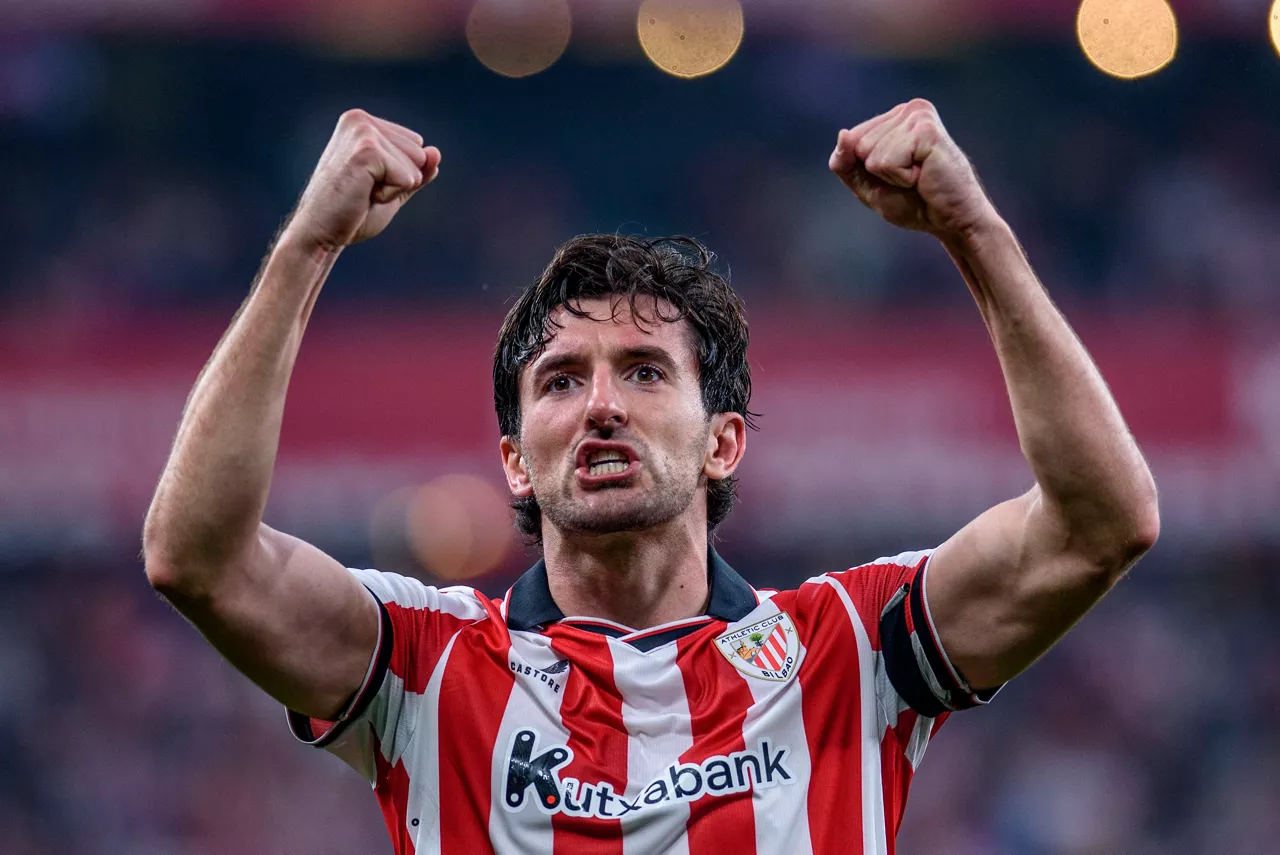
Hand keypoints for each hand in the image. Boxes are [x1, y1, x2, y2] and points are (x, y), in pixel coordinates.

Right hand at [285, 110, 440, 251]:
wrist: (320, 233)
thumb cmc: (353, 213)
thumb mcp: (393, 188)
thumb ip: (417, 171)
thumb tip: (436, 153)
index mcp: (363, 122)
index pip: (417, 145)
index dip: (401, 174)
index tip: (369, 184)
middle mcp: (361, 119)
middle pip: (420, 153)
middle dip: (400, 181)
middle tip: (364, 190)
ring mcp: (362, 132)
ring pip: (416, 165)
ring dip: (394, 189)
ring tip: (362, 192)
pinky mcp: (366, 151)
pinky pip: (407, 178)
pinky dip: (390, 195)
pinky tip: (363, 195)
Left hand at [829, 99, 997, 239]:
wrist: (953, 220)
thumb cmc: (915, 202)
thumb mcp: (868, 185)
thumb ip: (846, 163)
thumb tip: (842, 134)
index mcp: (895, 118)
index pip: (851, 140)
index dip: (866, 169)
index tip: (898, 175)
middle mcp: (908, 109)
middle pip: (857, 145)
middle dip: (878, 173)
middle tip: (911, 178)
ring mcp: (918, 116)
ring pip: (870, 154)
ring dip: (892, 176)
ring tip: (919, 176)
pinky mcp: (926, 130)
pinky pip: (886, 161)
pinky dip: (901, 178)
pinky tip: (924, 175)